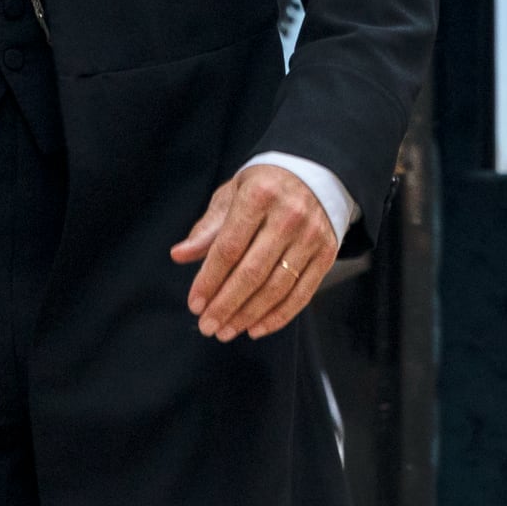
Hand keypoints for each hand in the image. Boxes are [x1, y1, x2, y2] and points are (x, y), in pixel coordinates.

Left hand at [172, 161, 341, 341]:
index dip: (209, 280)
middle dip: (226, 305)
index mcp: (259, 196)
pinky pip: (302, 294)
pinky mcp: (327, 253)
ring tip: (226, 331)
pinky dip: (278, 316)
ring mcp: (311, 236)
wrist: (315, 174)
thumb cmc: (266, 186)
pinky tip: (257, 328)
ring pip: (277, 288)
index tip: (195, 304)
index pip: (229, 248)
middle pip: (252, 272)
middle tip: (207, 326)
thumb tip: (180, 255)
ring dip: (248, 315)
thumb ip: (208, 228)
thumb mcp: (233, 194)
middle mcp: (289, 216)